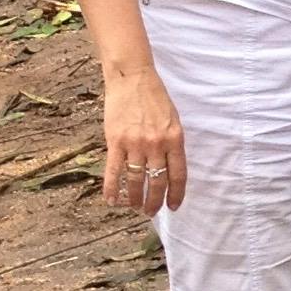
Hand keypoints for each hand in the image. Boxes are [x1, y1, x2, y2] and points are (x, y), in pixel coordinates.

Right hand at [103, 64, 186, 216]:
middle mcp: (156, 144)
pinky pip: (114, 171)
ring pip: (136, 180)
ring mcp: (135, 144)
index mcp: (175, 139)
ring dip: (135, 199)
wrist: (132, 78)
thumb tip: (169, 168)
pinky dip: (112, 189)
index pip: (178, 175)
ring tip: (135, 207)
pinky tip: (112, 200)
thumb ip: (172, 144)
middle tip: (151, 212)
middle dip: (154, 202)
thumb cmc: (155, 98)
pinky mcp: (115, 141)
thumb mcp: (173, 120)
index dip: (176, 194)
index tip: (173, 207)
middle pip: (157, 182)